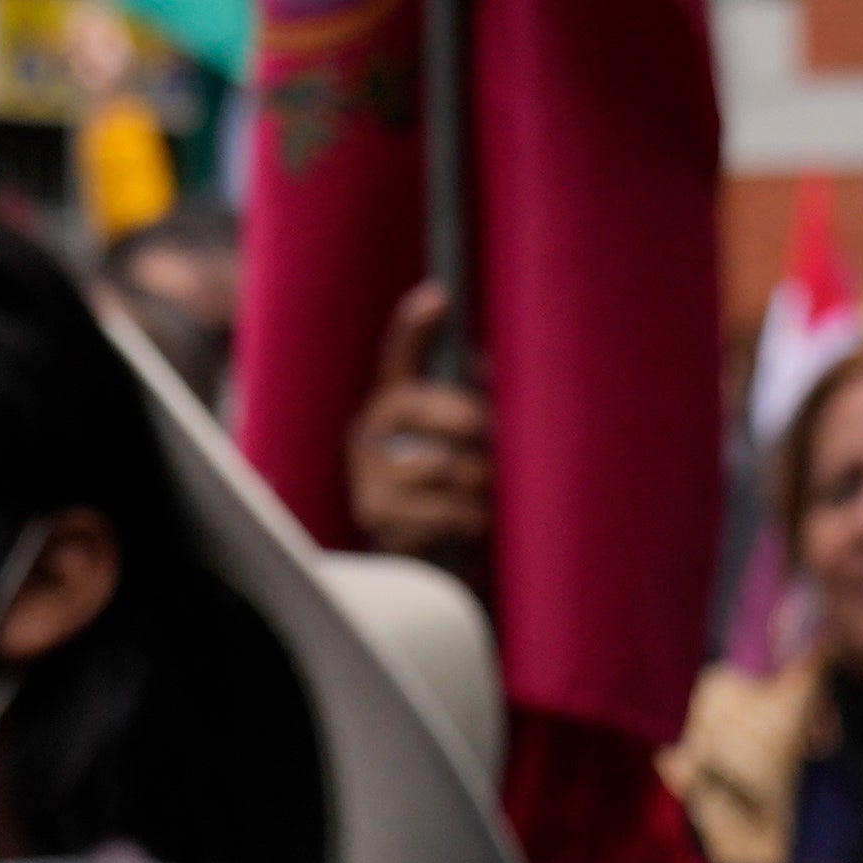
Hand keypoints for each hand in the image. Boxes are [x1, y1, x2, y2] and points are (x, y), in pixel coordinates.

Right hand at [347, 284, 492, 559]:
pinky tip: (479, 522)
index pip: (398, 358)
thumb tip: (495, 370)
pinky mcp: (380, 522)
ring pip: (439, 463)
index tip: (438, 296)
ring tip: (494, 489)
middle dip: (463, 417)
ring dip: (479, 477)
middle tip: (492, 432)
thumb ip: (479, 399)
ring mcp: (368, 479)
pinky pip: (443, 510)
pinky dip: (473, 517)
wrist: (431, 566)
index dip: (414, 327)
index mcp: (390, 408)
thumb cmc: (454, 491)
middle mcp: (368, 437)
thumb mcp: (466, 442)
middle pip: (413, 404)